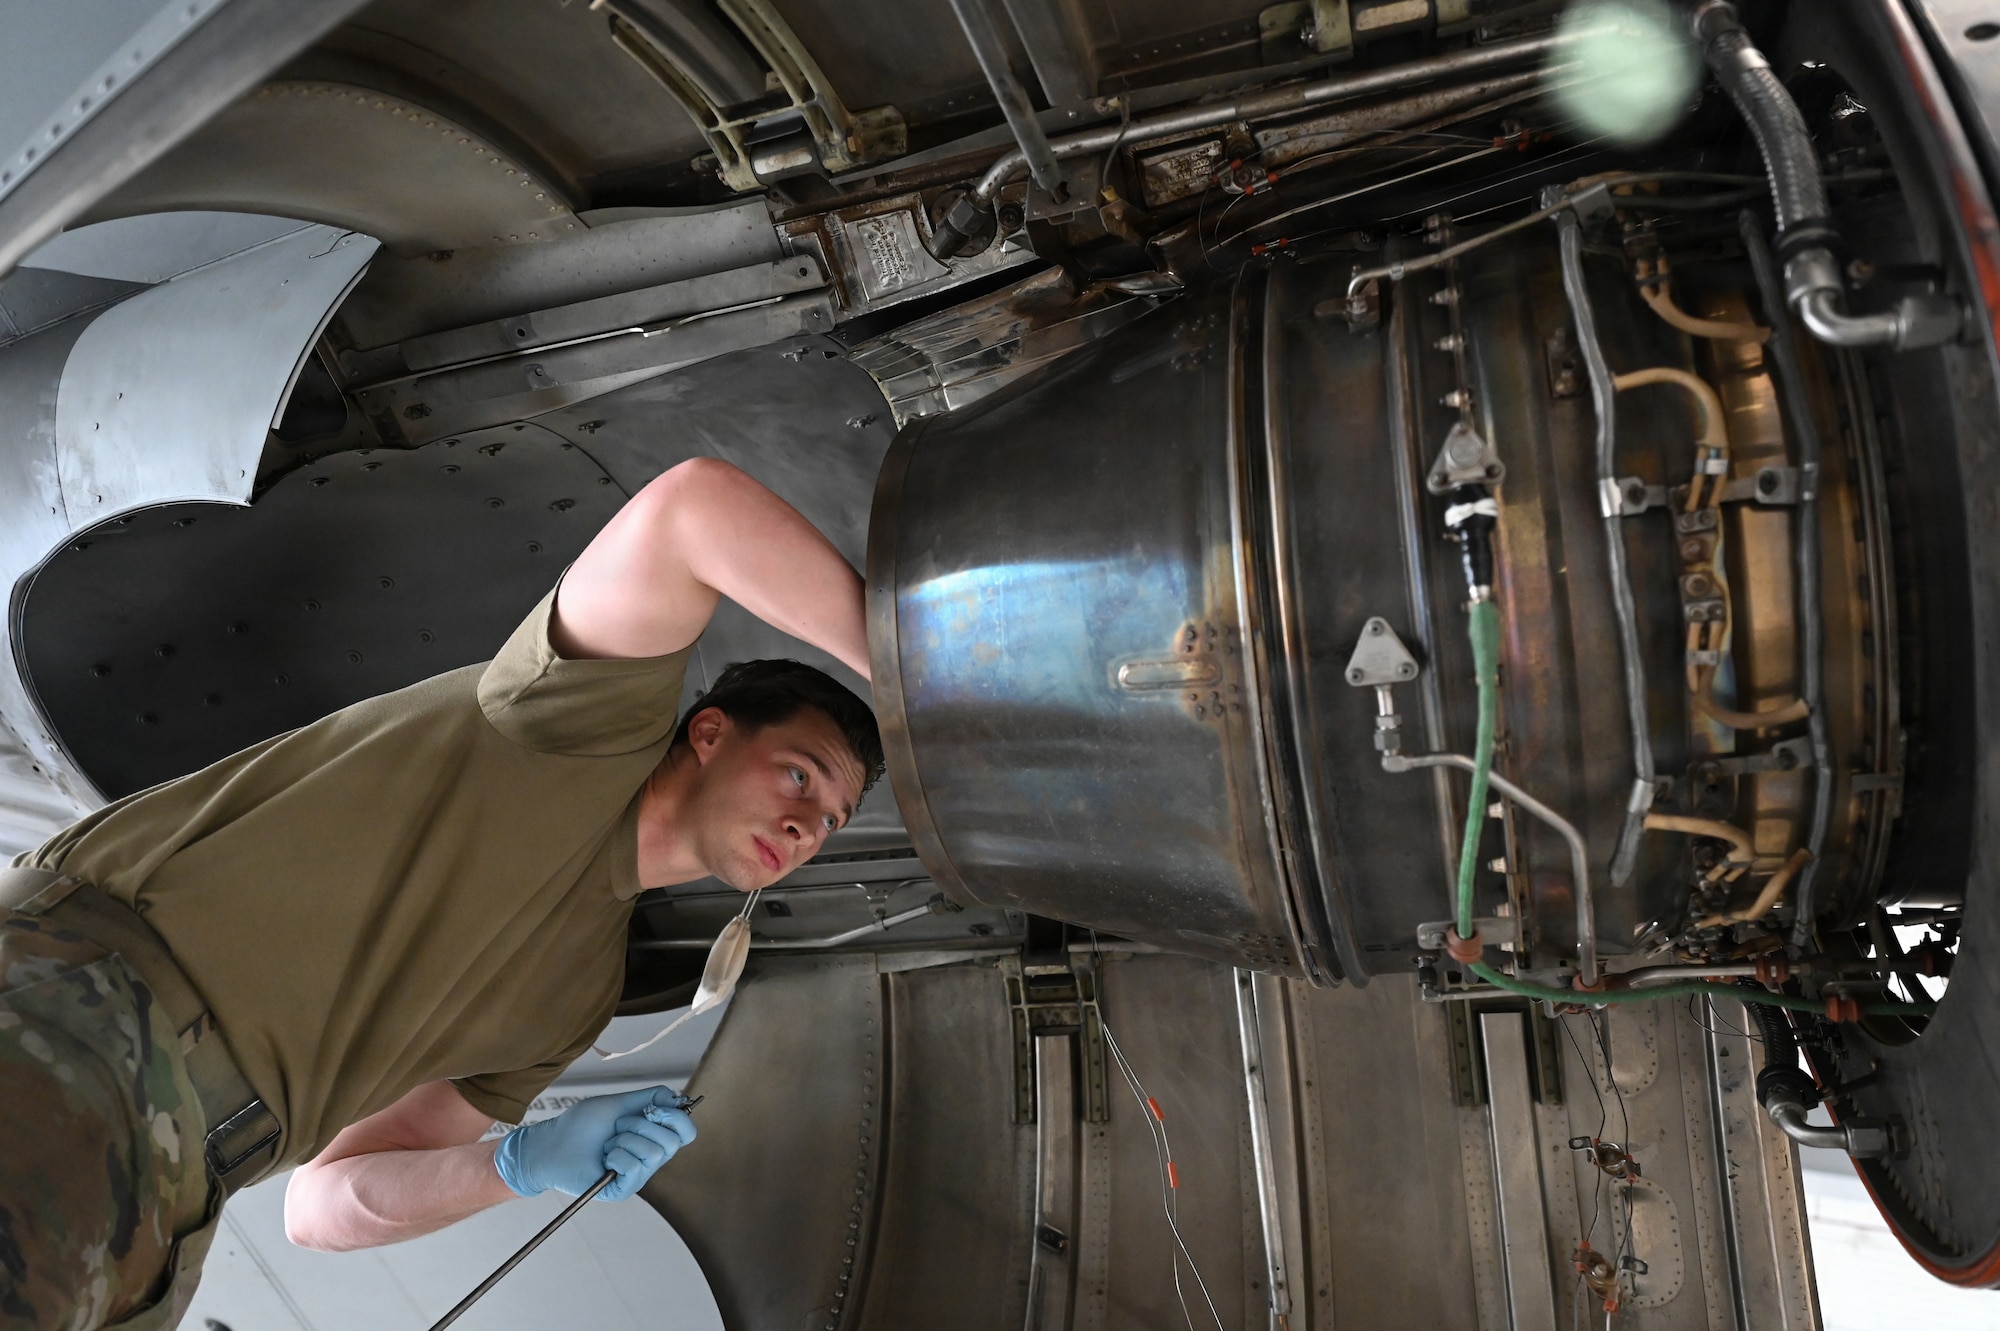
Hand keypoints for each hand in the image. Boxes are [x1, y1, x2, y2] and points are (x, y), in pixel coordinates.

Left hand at [492, 1086, 695, 1201]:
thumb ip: (652, 1098)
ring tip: (607, 1144)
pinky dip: (616, 1156)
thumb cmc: (582, 1125)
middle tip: (618, 1127)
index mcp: (653, 1137)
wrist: (552, 1144)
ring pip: (654, 1154)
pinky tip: (604, 1160)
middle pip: (673, 1141)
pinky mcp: (624, 1190)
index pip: (687, 1132)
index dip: (676, 1118)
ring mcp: (638, 1176)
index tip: (651, 1110)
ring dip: (624, 1140)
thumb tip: (680, 1099)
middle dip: (641, 1125)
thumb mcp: (620, 1103)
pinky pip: (635, 1168)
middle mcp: (650, 1158)